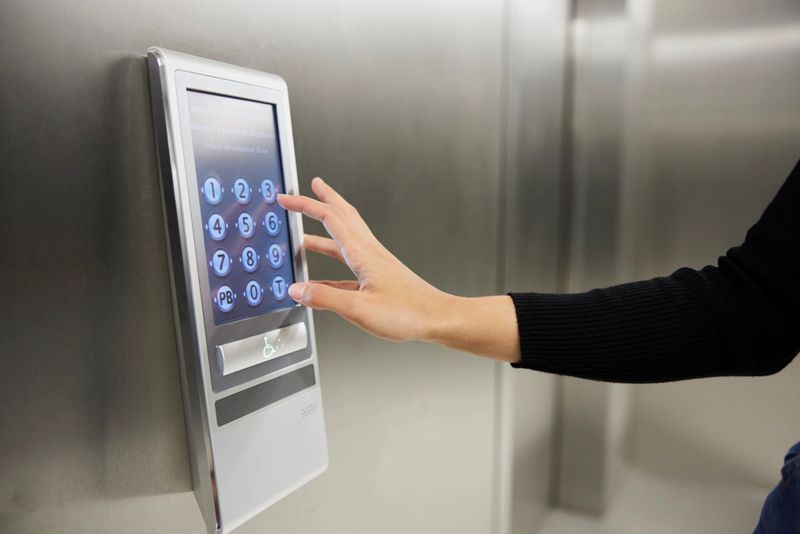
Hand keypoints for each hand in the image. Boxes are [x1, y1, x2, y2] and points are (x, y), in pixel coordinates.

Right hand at [277, 177, 446, 341]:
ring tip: (305, 233)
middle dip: (324, 199)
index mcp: (362, 253)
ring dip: (326, 229)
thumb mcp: (358, 308)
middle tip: (310, 188)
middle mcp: (369, 252)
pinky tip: (321, 278)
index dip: (305, 205)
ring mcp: (375, 263)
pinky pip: (349, 261)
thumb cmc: (407, 312)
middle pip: (343, 216)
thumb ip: (324, 298)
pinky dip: (333, 261)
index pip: (329, 218)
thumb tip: (297, 289)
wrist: (436, 318)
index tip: (287, 198)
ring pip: (347, 236)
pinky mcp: (378, 276)